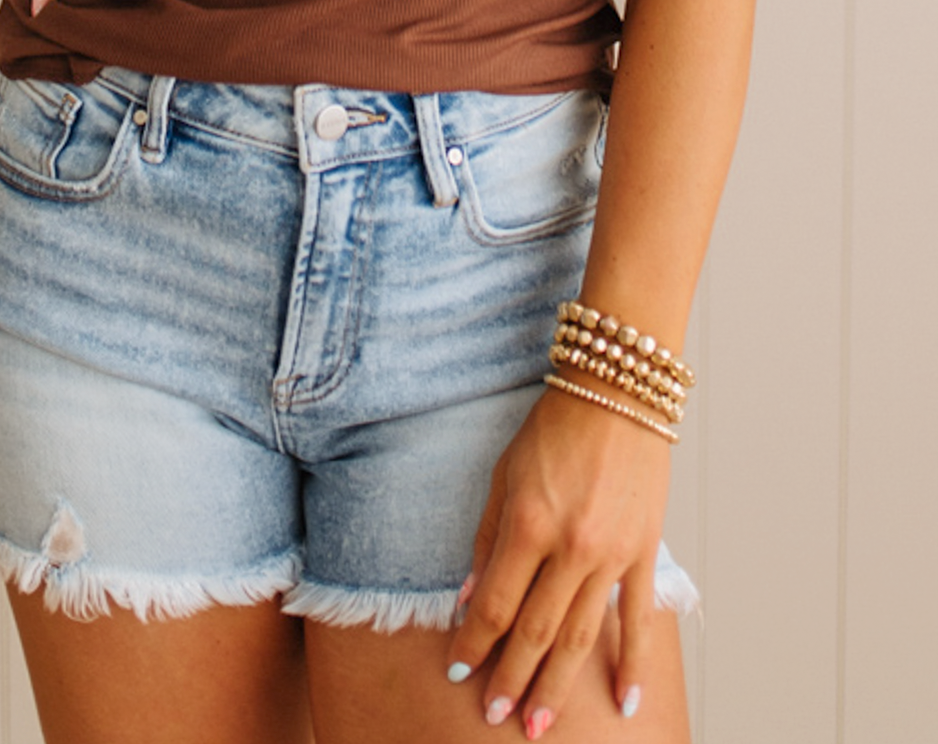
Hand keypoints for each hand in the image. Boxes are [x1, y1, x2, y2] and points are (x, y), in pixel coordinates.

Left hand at [445, 384, 668, 732]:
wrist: (618, 393)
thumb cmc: (553, 428)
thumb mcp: (504, 474)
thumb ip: (488, 538)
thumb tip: (472, 598)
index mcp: (529, 523)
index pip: (497, 604)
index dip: (475, 641)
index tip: (459, 669)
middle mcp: (571, 547)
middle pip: (536, 632)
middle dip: (512, 679)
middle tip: (496, 716)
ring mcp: (613, 554)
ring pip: (581, 637)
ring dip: (559, 685)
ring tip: (540, 724)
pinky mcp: (644, 553)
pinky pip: (639, 621)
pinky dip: (631, 664)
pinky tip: (623, 702)